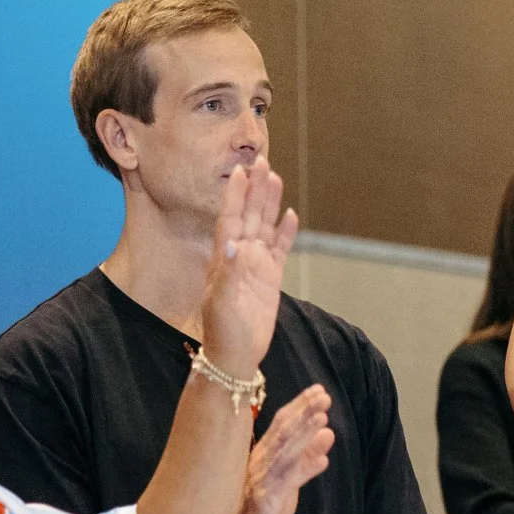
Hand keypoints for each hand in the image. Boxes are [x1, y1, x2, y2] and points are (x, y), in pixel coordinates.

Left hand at [196, 153, 298, 377]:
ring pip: (265, 226)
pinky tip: (290, 215)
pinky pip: (280, 249)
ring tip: (275, 177)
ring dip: (269, 202)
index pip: (231, 218)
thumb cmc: (224, 331)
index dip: (235, 194)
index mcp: (226, 257)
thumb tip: (233, 243)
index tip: (241, 170)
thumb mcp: (223, 303)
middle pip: (249, 214)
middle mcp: (241, 255)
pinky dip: (285, 232)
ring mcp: (256, 265)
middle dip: (255, 187)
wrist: (235, 354)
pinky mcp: (271, 278)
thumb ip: (229, 273)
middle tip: (261, 159)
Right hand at [222, 385, 333, 513]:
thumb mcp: (288, 487)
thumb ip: (306, 463)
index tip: (318, 390)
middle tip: (322, 394)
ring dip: (304, 433)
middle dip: (303, 411)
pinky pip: (287, 480)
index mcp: (261, 459)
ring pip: (284, 451)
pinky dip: (305, 467)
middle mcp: (258, 464)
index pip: (280, 427)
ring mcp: (260, 481)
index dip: (299, 407)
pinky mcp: (265, 501)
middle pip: (282, 432)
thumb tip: (327, 438)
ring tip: (322, 416)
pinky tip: (322, 458)